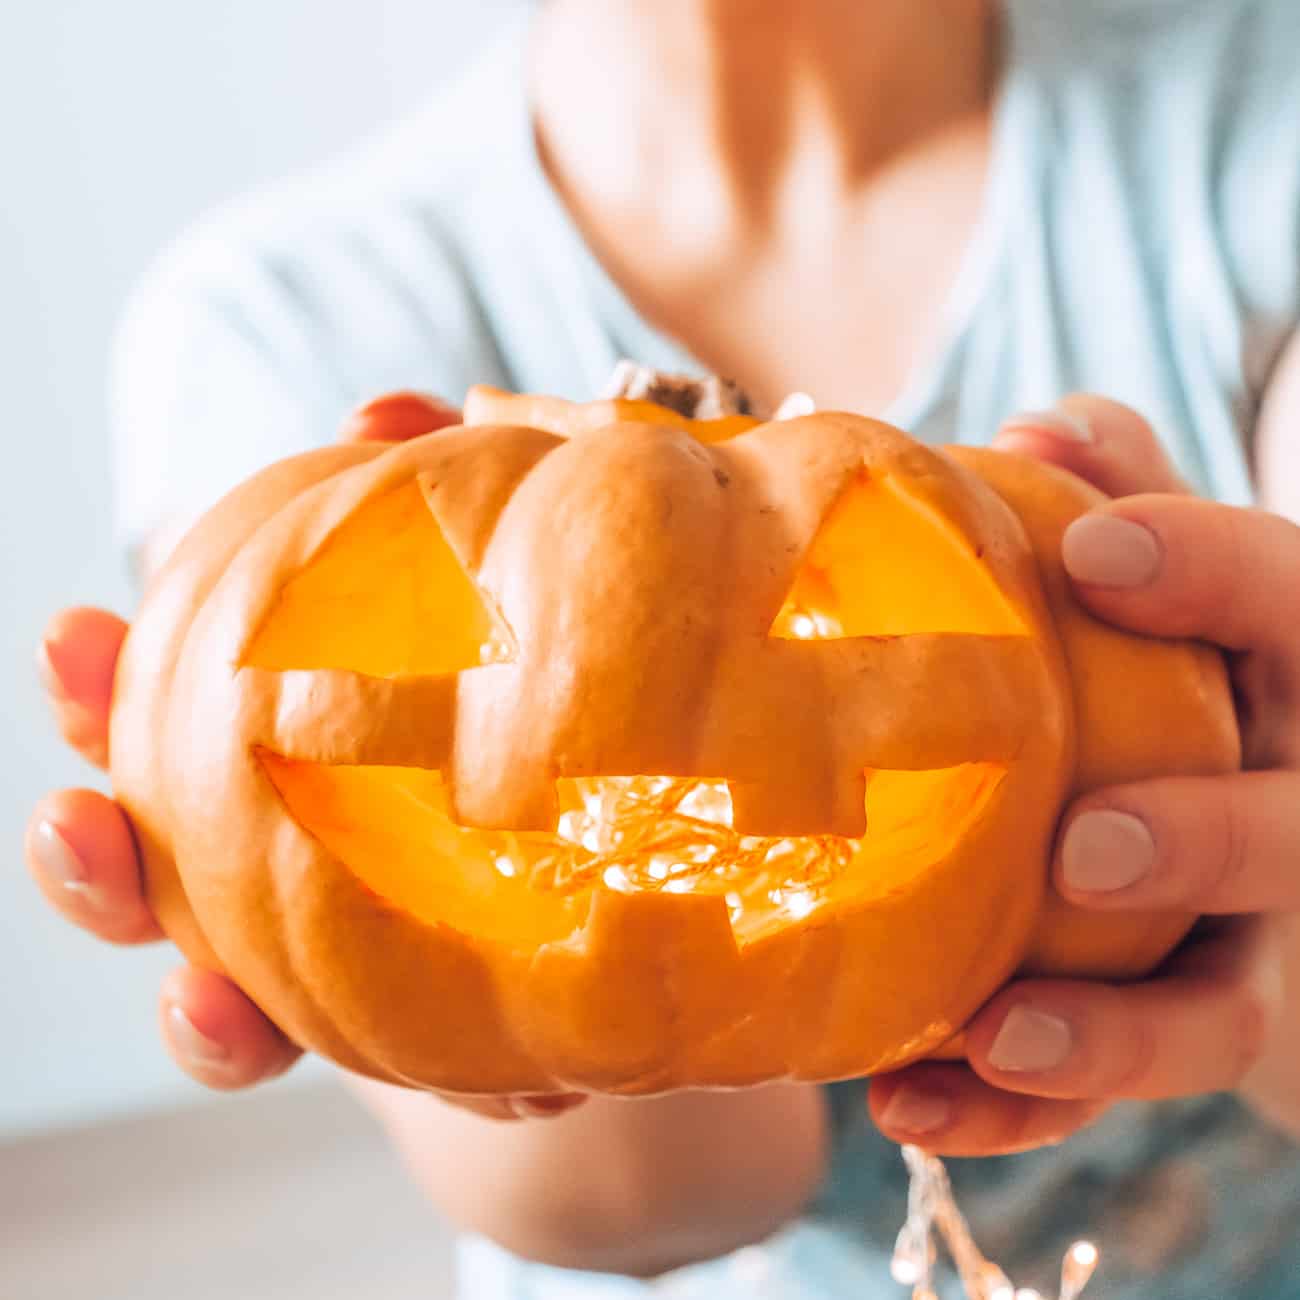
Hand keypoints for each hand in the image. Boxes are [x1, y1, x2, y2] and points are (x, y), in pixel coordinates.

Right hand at [27, 392, 582, 1118]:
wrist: (646, 818)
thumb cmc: (538, 671)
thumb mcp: (487, 572)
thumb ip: (431, 495)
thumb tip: (392, 408)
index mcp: (284, 747)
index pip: (166, 718)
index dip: (104, 693)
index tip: (80, 640)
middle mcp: (293, 859)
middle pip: (160, 877)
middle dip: (98, 862)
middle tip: (81, 825)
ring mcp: (362, 959)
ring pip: (243, 1009)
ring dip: (202, 1016)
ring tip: (207, 1005)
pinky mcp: (462, 1033)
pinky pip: (436, 1077)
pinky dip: (452, 1079)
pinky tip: (499, 1075)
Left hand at [872, 396, 1299, 1153]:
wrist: (1205, 811)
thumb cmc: (1166, 667)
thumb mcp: (1162, 572)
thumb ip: (1121, 493)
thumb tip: (1039, 428)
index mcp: (1290, 677)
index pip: (1297, 611)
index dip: (1216, 576)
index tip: (1093, 551)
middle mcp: (1292, 811)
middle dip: (1211, 842)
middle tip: (1087, 849)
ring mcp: (1250, 939)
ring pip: (1223, 1009)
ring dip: (1114, 1035)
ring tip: (995, 1034)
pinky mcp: (1180, 1024)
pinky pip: (1110, 1085)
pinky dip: (1016, 1109)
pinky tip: (910, 1102)